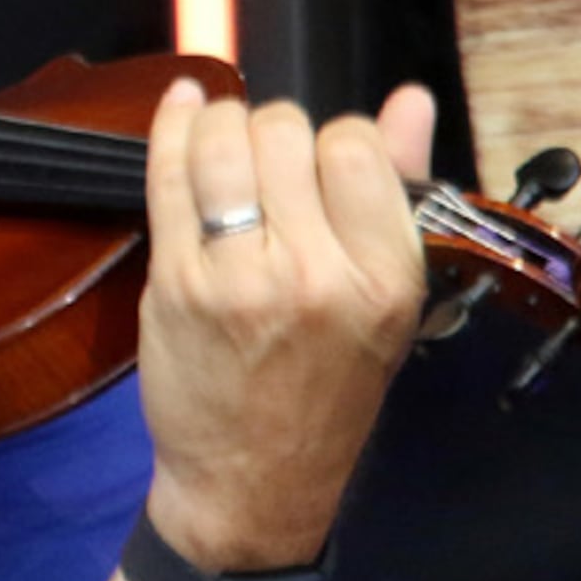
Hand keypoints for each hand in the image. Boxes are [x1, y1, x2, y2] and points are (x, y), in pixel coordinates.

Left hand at [136, 79, 439, 571]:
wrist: (253, 483)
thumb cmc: (326, 391)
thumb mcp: (386, 304)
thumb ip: (398, 191)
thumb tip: (412, 97)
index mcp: (384, 279)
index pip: (355, 145)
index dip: (333, 139)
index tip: (316, 169)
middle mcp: (316, 275)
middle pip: (285, 132)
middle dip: (272, 129)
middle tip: (265, 163)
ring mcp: (239, 280)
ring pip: (224, 143)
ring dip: (219, 124)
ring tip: (221, 140)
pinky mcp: (176, 286)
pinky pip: (168, 178)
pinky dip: (171, 130)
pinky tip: (179, 107)